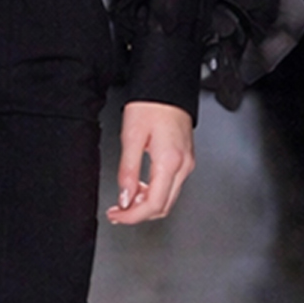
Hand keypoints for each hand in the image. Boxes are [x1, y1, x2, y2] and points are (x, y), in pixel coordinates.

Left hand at [106, 100, 194, 224]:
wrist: (166, 86)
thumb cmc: (150, 104)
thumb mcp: (131, 136)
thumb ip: (128, 171)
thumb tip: (125, 198)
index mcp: (170, 161)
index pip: (153, 204)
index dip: (132, 216)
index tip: (116, 215)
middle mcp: (183, 166)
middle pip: (163, 207)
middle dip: (138, 213)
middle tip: (117, 211)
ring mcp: (187, 163)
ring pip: (168, 198)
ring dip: (146, 204)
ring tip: (126, 199)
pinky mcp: (186, 159)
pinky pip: (172, 185)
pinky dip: (155, 192)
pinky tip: (141, 187)